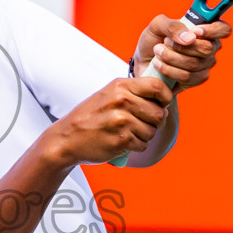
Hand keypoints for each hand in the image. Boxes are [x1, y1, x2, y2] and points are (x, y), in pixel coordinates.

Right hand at [42, 77, 174, 166]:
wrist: (67, 138)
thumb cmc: (90, 117)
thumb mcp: (108, 94)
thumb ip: (134, 92)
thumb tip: (165, 99)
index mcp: (120, 86)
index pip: (157, 86)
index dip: (166, 97)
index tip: (162, 104)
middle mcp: (122, 101)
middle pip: (159, 113)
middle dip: (154, 122)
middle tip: (139, 123)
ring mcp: (121, 120)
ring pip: (152, 131)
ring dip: (144, 136)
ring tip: (127, 133)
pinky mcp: (121, 139)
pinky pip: (143, 145)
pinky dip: (136, 146)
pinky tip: (122, 142)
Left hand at [134, 16, 231, 89]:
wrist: (144, 62)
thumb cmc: (154, 40)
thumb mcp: (157, 26)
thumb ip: (172, 26)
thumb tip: (190, 37)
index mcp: (205, 29)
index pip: (223, 29)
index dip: (212, 30)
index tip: (195, 31)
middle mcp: (210, 47)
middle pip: (207, 48)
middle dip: (181, 46)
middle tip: (165, 42)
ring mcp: (205, 64)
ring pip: (194, 64)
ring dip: (171, 57)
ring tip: (158, 52)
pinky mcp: (197, 79)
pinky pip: (187, 77)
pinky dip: (169, 70)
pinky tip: (159, 65)